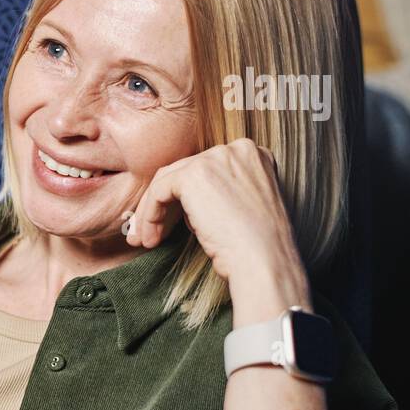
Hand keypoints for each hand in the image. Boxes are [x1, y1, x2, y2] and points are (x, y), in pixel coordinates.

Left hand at [125, 138, 310, 321]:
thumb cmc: (257, 247)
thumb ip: (218, 194)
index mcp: (252, 155)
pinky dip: (150, 215)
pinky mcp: (193, 175)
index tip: (172, 224)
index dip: (185, 199)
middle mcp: (235, 149)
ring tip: (145, 239)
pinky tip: (151, 238)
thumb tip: (183, 205)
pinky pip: (159, 191)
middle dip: (163, 204)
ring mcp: (214, 158)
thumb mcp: (241, 208)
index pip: (205, 171)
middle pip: (184, 173)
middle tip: (147, 231)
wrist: (264, 260)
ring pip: (168, 181)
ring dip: (151, 211)